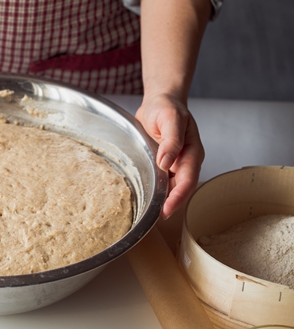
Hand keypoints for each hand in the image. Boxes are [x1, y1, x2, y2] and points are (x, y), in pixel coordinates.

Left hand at [135, 93, 203, 219]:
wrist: (159, 102)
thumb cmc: (167, 107)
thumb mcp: (170, 118)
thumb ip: (171, 140)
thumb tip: (166, 162)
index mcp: (192, 153)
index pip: (187, 181)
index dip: (178, 197)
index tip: (166, 210)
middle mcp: (184, 162)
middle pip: (180, 189)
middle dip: (170, 205)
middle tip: (154, 218)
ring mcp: (173, 165)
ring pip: (169, 188)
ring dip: (161, 200)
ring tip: (148, 214)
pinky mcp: (161, 165)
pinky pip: (159, 181)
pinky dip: (154, 191)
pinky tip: (144, 199)